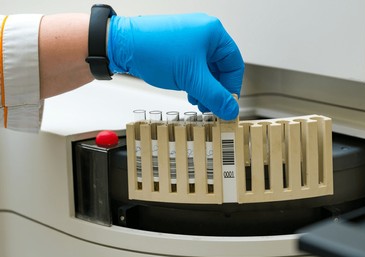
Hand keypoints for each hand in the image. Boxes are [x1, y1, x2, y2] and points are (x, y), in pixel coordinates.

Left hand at [107, 13, 243, 119]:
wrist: (123, 45)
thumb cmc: (155, 50)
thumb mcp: (192, 79)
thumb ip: (215, 96)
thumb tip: (230, 109)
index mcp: (213, 32)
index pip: (234, 64)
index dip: (232, 87)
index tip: (227, 104)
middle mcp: (203, 33)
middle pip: (220, 67)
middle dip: (216, 90)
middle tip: (213, 106)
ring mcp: (190, 39)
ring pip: (206, 69)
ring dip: (205, 88)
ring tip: (199, 102)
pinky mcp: (178, 47)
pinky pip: (194, 67)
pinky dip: (194, 81)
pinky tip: (190, 92)